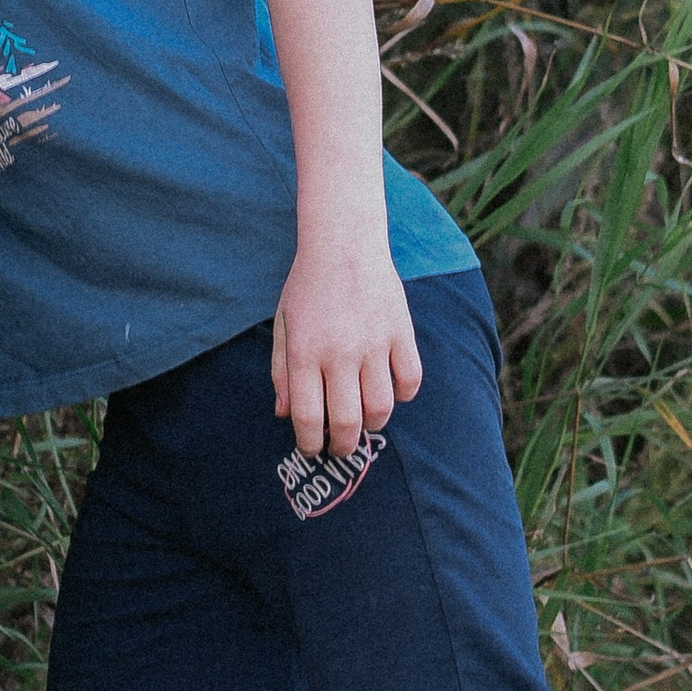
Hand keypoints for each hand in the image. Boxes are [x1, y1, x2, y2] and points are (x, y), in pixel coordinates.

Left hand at [271, 245, 423, 458]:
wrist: (344, 243)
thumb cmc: (307, 287)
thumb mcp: (283, 325)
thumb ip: (281, 371)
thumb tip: (285, 415)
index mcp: (304, 352)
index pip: (308, 416)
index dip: (310, 442)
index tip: (312, 448)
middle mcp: (339, 352)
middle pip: (348, 421)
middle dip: (343, 446)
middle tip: (340, 447)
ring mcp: (374, 343)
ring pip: (381, 407)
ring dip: (373, 425)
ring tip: (364, 421)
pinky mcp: (402, 332)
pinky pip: (410, 380)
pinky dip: (403, 395)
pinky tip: (390, 391)